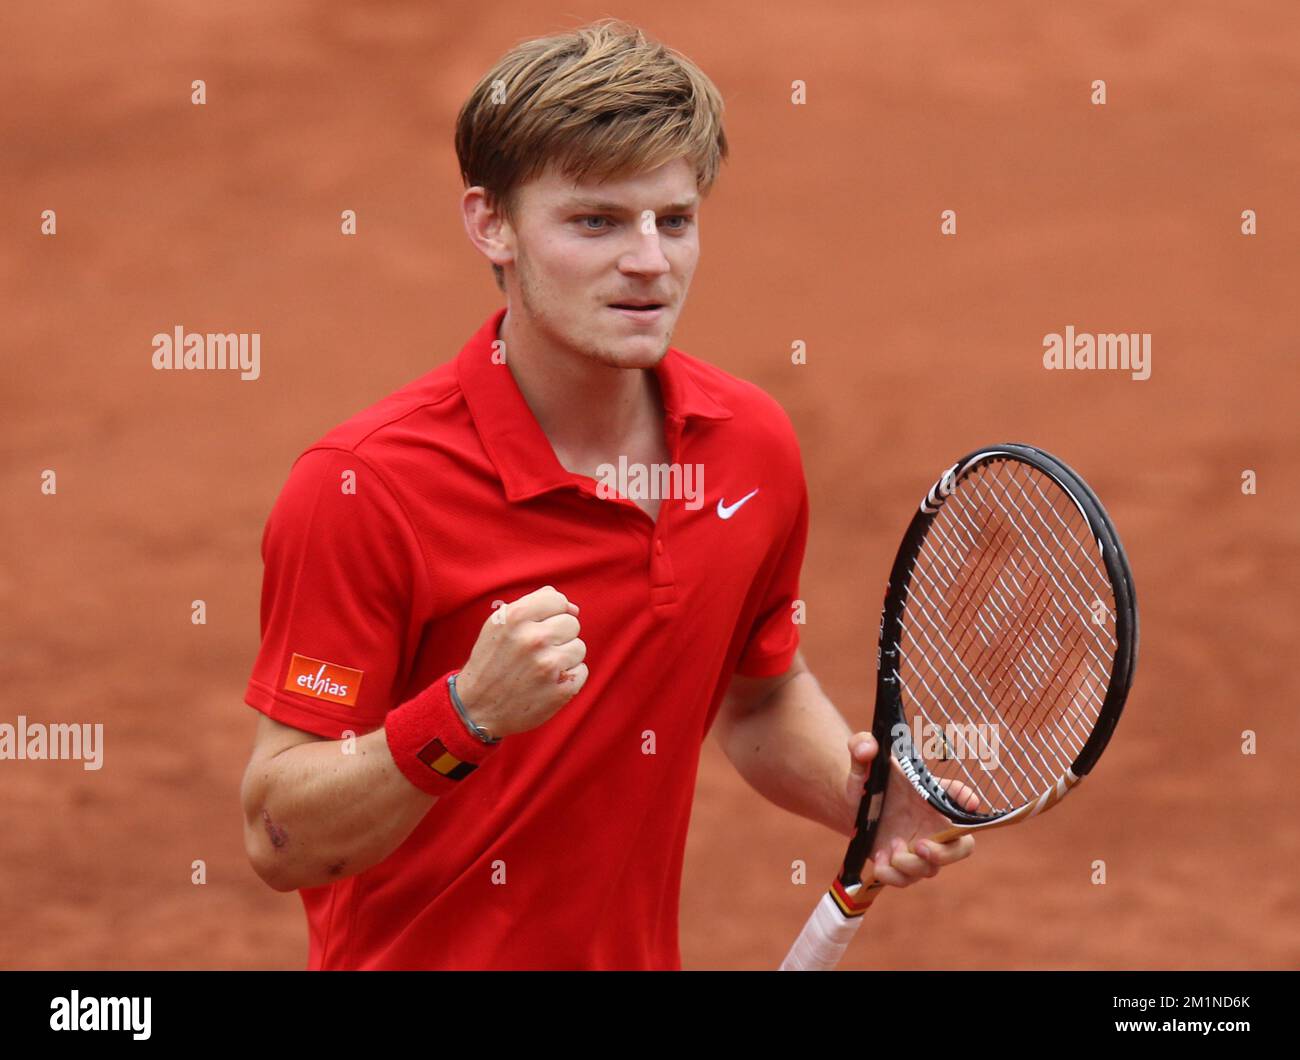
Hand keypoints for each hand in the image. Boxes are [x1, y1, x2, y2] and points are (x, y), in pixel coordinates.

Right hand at [453, 586, 587, 738]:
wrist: (476, 709)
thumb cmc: (491, 662)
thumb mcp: (500, 624)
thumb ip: (535, 605)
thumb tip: (574, 608)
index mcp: (516, 617)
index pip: (557, 600)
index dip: (551, 613)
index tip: (538, 627)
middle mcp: (533, 639)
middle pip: (572, 623)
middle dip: (559, 636)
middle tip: (537, 651)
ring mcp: (548, 666)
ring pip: (579, 647)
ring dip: (564, 657)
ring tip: (540, 668)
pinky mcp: (561, 691)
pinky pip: (582, 671)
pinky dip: (568, 678)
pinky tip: (547, 683)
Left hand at [843, 732, 978, 888]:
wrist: (852, 803)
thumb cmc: (870, 779)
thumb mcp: (863, 760)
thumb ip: (861, 746)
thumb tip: (866, 747)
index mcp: (932, 799)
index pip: (961, 798)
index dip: (968, 800)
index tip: (970, 804)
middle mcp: (933, 826)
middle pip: (962, 848)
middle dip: (945, 854)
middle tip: (921, 846)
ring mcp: (919, 849)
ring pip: (930, 870)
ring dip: (909, 864)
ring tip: (891, 845)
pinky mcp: (901, 866)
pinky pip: (904, 880)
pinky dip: (891, 874)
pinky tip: (879, 860)